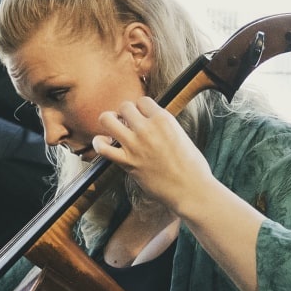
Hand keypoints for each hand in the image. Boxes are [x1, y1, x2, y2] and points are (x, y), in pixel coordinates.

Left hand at [87, 92, 219, 218]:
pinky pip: (102, 147)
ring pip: (107, 119)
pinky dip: (99, 143)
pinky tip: (105, 143)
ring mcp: (135, 145)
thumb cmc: (192, 166)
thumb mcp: (181, 136)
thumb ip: (163, 126)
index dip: (140, 109)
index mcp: (164, 119)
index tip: (142, 118)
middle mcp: (148, 129)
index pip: (142, 101)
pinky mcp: (127, 162)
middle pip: (124, 106)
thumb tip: (149, 121)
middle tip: (128, 124)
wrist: (191, 190)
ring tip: (115, 129)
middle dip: (125, 113)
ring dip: (109, 122)